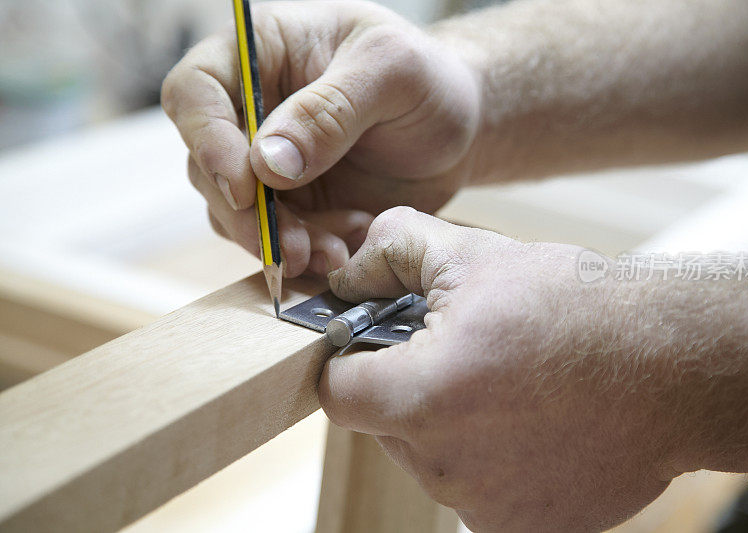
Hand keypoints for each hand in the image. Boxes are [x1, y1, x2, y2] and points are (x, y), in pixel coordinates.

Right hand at [161, 1, 479, 277]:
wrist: (460, 128)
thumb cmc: (429, 79)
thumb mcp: (392, 72)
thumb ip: (330, 110)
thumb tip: (268, 162)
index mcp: (262, 53)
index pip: (196, 91)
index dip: (207, 141)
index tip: (244, 186)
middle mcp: (253, 111)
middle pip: (208, 166)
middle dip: (249, 215)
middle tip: (292, 244)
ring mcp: (269, 165)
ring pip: (238, 215)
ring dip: (280, 244)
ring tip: (334, 253)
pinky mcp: (294, 207)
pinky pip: (278, 242)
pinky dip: (307, 255)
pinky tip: (349, 248)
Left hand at [318, 207, 680, 531]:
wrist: (676, 367)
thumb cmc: (579, 308)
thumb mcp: (473, 255)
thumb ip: (391, 252)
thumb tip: (346, 273)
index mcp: (423, 398)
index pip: (339, 391)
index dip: (351, 359)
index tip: (377, 343)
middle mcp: (445, 466)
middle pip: (385, 424)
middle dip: (408, 385)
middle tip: (459, 352)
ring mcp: (485, 507)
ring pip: (431, 457)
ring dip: (451, 422)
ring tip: (506, 384)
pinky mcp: (522, 529)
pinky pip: (477, 489)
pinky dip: (491, 458)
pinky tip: (534, 422)